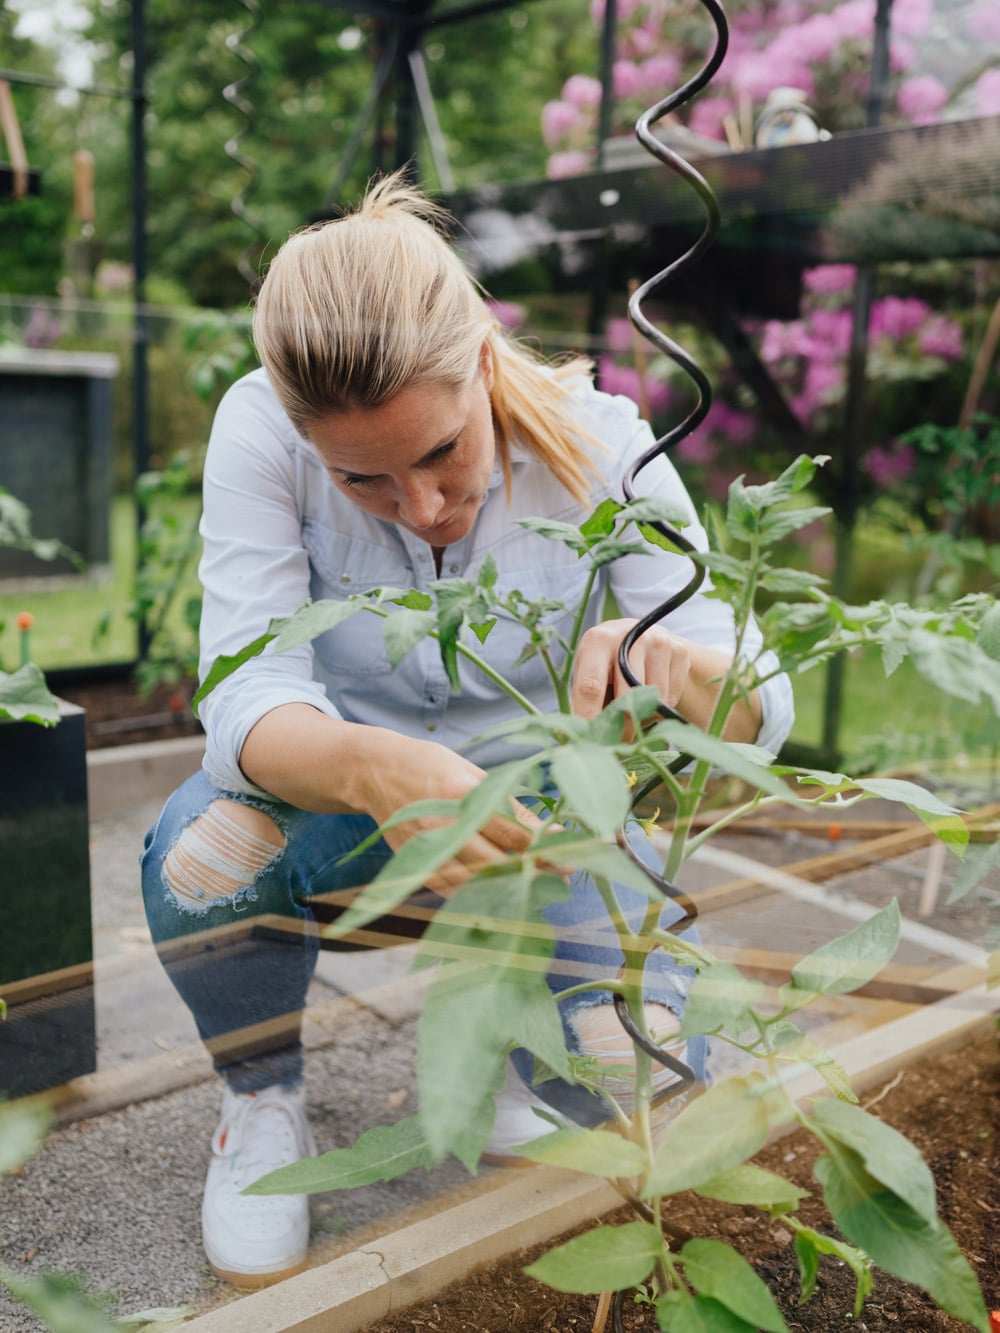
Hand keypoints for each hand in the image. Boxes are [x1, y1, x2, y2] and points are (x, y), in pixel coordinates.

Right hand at [362, 734, 550, 894]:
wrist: (375, 771)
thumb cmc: (431, 765)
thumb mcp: (472, 773)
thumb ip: (506, 804)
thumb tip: (543, 832)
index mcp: (462, 795)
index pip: (511, 832)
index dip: (544, 847)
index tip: (571, 853)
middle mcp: (444, 825)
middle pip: (498, 862)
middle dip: (535, 870)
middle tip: (564, 876)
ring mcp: (427, 848)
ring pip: (476, 881)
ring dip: (509, 887)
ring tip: (538, 886)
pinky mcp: (415, 863)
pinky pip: (451, 889)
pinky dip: (477, 893)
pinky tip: (499, 891)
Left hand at [571, 619, 760, 740]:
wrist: (644, 639)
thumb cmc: (607, 664)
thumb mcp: (589, 673)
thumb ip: (585, 701)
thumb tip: (581, 737)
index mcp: (597, 641)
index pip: (590, 687)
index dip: (589, 718)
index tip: (589, 742)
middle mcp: (629, 636)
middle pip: (626, 696)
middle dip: (620, 728)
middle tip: (617, 744)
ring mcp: (657, 642)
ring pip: (652, 700)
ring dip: (642, 716)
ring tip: (633, 709)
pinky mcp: (679, 651)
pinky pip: (670, 698)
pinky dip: (660, 707)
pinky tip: (651, 696)